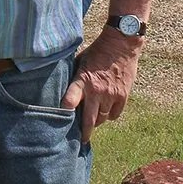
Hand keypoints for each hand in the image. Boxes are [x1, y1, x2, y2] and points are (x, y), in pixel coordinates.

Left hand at [60, 26, 142, 141]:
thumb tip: (64, 90)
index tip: (59, 123)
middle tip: (81, 140)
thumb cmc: (97, 50)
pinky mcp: (123, 96)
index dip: (64, 113)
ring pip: (102, 119)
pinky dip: (110, 115)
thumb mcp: (80, 61)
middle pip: (88, 120)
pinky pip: (115, 115)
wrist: (121, 43)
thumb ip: (74, 77)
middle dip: (84, 133)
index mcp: (82, 80)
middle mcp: (96, 91)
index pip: (69, 101)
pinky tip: (106, 111)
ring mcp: (111, 95)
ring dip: (97, 121)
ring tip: (93, 121)